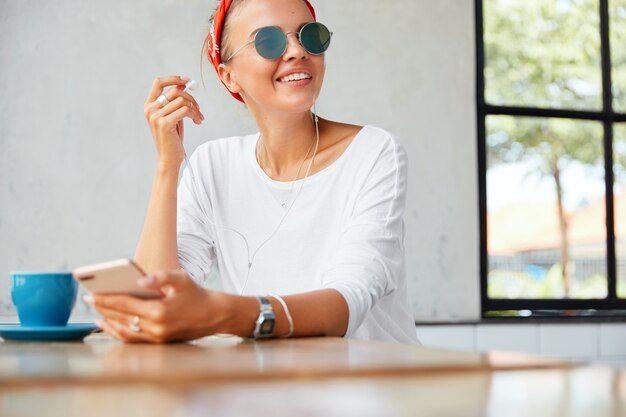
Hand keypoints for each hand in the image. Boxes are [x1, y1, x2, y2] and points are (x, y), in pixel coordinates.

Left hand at [87, 270, 221, 342]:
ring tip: (97, 312)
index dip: (106, 299)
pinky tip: (112, 325)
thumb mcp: (181, 279)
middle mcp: (156, 327)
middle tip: (89, 300)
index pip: (125, 304)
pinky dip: (119, 332)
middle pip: (122, 318)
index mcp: (160, 311)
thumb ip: (160, 277)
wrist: (214, 315)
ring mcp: (157, 338)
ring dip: (109, 322)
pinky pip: (133, 339)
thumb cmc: (196, 294)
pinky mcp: (159, 343)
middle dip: (104, 308)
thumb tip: (139, 280)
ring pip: (125, 331)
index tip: (91, 294)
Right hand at [143, 75, 204, 168]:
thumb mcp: (173, 116)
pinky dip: (195, 115)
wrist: (169, 158)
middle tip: (198, 109)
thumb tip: (183, 84)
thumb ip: (175, 101)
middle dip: (191, 98)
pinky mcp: (165, 123)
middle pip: (175, 91)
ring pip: (182, 101)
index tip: (187, 80)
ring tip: (199, 118)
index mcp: (149, 106)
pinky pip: (186, 110)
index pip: (158, 83)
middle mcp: (150, 109)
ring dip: (195, 109)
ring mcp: (156, 116)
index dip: (173, 79)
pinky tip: (197, 121)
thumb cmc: (172, 138)